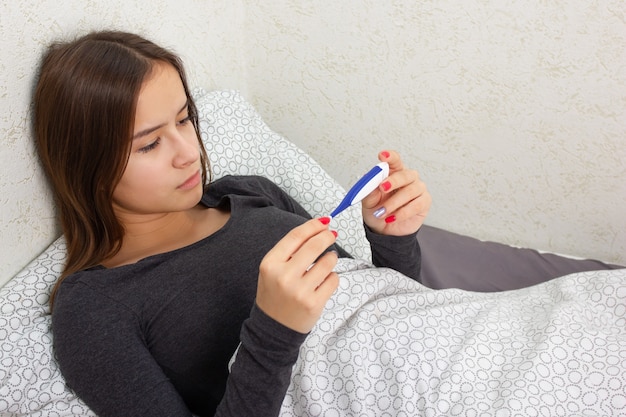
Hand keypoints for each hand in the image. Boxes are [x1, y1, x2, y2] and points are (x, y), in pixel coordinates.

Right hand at [256, 218, 338, 333]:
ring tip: (328, 260)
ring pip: (327, 262)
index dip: (313, 226)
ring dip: (331, 257)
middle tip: (332, 234)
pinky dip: (332, 277)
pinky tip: (325, 280)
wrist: (273, 328)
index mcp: (270, 264)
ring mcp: (299, 291)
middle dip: (326, 236)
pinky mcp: (314, 303)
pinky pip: (333, 279)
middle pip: (314, 246)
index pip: (295, 236)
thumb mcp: (272, 270)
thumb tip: (319, 227)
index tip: (324, 222)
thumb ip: (290, 250)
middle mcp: (283, 276)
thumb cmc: (275, 294)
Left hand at [361, 150, 431, 235]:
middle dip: (393, 181)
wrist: (384, 229)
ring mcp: (418, 189)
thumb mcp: (368, 201)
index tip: (382, 156)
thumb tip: (370, 180)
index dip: (390, 157)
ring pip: (410, 191)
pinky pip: (416, 205)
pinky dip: (402, 212)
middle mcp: (408, 178)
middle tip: (382, 188)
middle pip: (405, 174)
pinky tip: (392, 218)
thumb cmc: (377, 210)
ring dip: (394, 203)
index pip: (395, 160)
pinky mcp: (424, 202)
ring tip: (382, 212)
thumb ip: (369, 190)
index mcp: (393, 172)